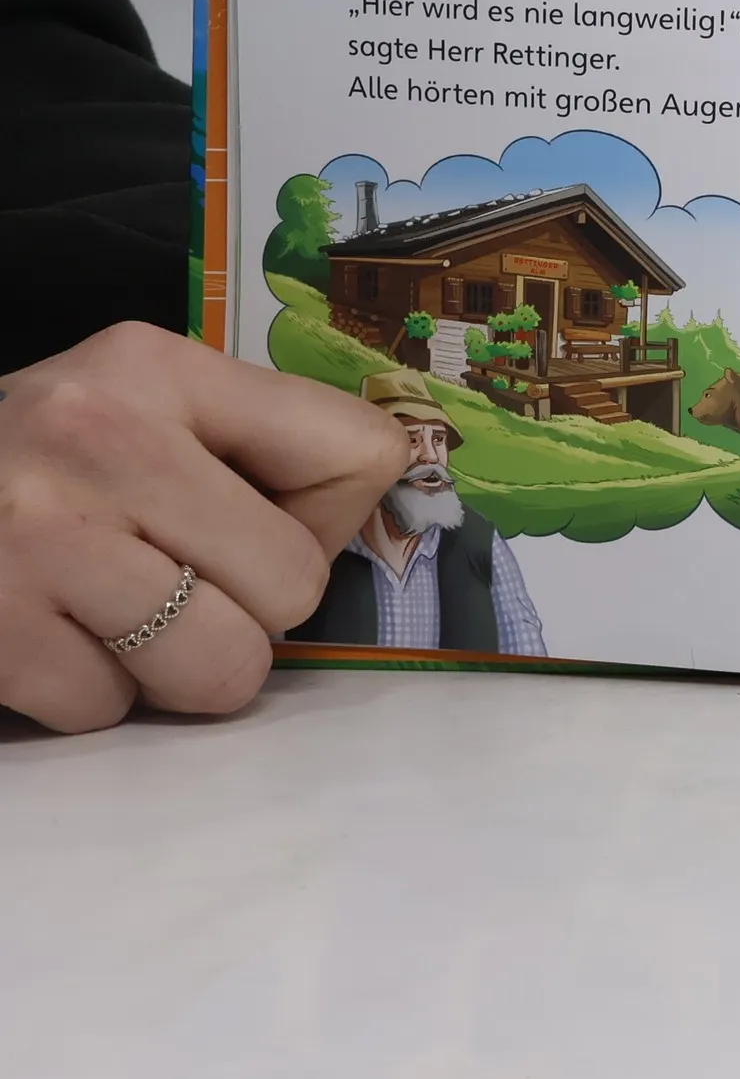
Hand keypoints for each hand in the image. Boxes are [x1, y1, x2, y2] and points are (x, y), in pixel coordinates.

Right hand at [0, 323, 406, 731]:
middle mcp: (98, 434)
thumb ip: (255, 454)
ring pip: (225, 668)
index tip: (271, 518)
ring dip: (182, 667)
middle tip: (177, 578)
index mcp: (160, 367)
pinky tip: (46, 637)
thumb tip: (366, 529)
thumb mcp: (139, 414)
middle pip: (296, 581)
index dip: (329, 514)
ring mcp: (35, 536)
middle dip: (252, 606)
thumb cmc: (34, 469)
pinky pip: (114, 711)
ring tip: (115, 614)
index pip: (358, 449)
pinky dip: (90, 696)